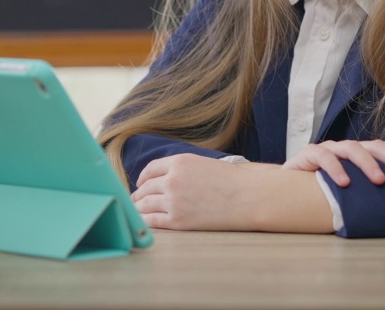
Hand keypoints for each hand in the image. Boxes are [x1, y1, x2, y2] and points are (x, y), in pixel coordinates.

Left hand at [131, 153, 268, 230]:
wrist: (247, 197)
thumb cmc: (230, 181)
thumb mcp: (202, 164)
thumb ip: (181, 169)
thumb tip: (162, 179)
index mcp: (179, 162)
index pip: (150, 169)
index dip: (143, 178)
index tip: (140, 183)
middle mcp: (172, 180)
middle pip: (145, 188)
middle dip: (139, 195)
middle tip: (137, 200)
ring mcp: (173, 201)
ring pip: (145, 205)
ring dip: (139, 208)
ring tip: (138, 211)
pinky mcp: (178, 221)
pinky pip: (152, 220)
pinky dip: (145, 221)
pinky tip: (145, 222)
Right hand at [281, 139, 384, 186]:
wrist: (290, 189)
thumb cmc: (329, 191)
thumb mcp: (355, 190)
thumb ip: (373, 191)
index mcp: (364, 154)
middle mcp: (350, 148)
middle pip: (375, 145)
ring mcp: (331, 148)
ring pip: (353, 148)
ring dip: (368, 164)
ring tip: (379, 181)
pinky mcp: (311, 153)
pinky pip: (324, 156)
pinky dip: (335, 168)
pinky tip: (344, 183)